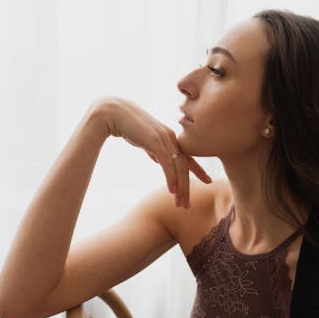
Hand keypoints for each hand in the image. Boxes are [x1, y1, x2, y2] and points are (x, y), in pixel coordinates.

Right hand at [91, 97, 211, 207]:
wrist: (112, 112)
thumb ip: (154, 149)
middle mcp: (170, 137)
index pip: (187, 156)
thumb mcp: (145, 139)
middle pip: (184, 165)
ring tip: (180, 203)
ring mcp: (164, 138)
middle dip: (187, 187)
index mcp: (169, 136)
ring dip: (180, 187)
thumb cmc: (126, 125)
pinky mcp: (155, 141)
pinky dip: (171, 178)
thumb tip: (159, 159)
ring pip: (178, 167)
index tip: (206, 181)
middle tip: (188, 205)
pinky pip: (167, 163)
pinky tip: (172, 190)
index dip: (197, 170)